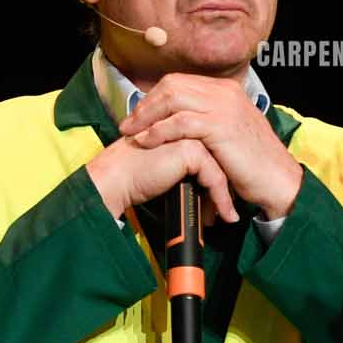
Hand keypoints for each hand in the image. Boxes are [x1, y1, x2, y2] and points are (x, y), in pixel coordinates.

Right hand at [86, 134, 238, 224]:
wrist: (115, 177)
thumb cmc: (133, 174)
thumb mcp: (166, 168)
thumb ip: (184, 169)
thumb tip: (205, 191)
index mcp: (182, 128)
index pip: (213, 150)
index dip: (221, 176)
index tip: (224, 199)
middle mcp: (189, 127)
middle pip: (220, 158)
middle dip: (226, 188)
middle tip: (227, 211)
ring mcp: (191, 136)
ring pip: (221, 169)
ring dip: (225, 196)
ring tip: (227, 215)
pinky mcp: (191, 150)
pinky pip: (215, 179)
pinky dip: (221, 199)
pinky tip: (225, 213)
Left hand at [118, 74, 305, 219]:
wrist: (277, 179)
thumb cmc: (253, 163)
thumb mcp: (230, 132)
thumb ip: (208, 120)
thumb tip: (179, 119)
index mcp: (226, 90)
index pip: (179, 82)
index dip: (154, 97)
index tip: (139, 115)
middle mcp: (224, 92)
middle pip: (172, 86)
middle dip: (145, 105)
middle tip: (128, 124)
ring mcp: (223, 107)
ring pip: (172, 98)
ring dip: (146, 116)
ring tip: (131, 133)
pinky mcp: (220, 126)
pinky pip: (179, 122)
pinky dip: (158, 131)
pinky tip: (146, 142)